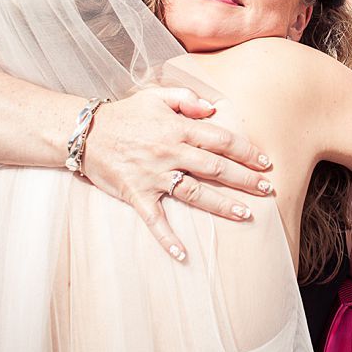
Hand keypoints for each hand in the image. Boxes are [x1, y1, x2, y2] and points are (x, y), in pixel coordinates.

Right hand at [81, 85, 272, 260]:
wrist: (84, 133)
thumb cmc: (124, 114)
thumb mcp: (155, 96)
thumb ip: (186, 99)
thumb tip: (212, 109)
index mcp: (177, 129)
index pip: (220, 140)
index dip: (246, 151)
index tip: (265, 162)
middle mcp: (170, 153)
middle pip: (215, 168)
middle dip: (245, 179)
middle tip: (267, 189)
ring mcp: (154, 176)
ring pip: (195, 193)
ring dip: (221, 205)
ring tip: (245, 213)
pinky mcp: (137, 195)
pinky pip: (155, 220)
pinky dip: (168, 239)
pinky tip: (184, 255)